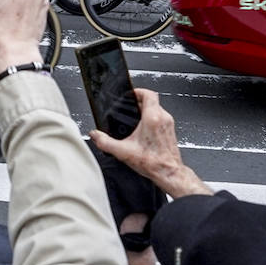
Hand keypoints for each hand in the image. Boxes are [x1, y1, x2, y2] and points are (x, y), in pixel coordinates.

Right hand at [90, 89, 211, 198]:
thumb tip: (95, 135)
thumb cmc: (153, 163)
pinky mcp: (170, 131)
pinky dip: (151, 118)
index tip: (130, 95)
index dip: (138, 91)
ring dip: (145, 110)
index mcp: (152, 118)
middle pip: (151, 100)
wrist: (169, 173)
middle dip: (138, 102)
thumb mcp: (122, 152)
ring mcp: (168, 124)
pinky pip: (160, 117)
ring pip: (156, 109)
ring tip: (134, 119)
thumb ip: (105, 142)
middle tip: (128, 107)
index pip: (149, 94)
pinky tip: (142, 130)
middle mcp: (163, 118)